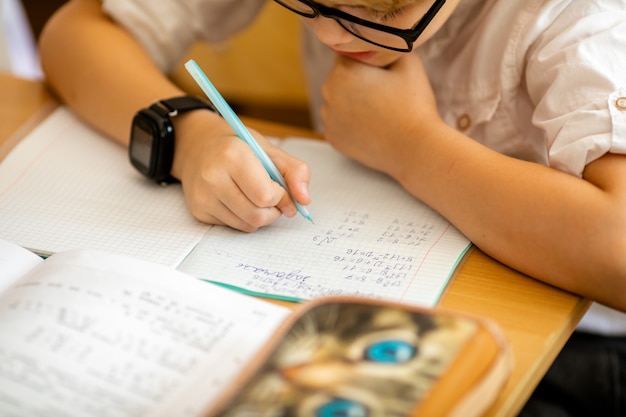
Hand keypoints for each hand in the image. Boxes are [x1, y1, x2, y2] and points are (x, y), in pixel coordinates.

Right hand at [172, 111, 310, 231]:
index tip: (282, 189)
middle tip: (273, 197)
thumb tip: (304, 200)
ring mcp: (203, 196)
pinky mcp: (199, 211)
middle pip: (257, 215)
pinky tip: (239, 200)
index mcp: (232, 155)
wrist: (196, 145)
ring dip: (261, 216)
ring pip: (247, 225)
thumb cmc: (236, 146)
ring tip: (256, 197)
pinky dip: (244, 218)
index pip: (266, 196)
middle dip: (274, 210)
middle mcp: (213, 177)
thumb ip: (294, 171)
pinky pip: (234, 227)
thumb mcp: (268, 149)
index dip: (282, 197)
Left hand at [321, 53, 442, 178]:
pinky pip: (339, 122)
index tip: (383, 75)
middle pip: (341, 78)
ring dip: (352, 103)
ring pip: (338, 101)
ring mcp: (328, 118)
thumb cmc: (414, 104)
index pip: (349, 54)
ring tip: (379, 112)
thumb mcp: (408, 61)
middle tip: (384, 95)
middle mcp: (328, 93)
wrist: (415, 148)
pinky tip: (371, 126)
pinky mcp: (333, 139)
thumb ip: (386, 45)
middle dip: (358, 82)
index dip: (368, 62)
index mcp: (343, 70)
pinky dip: (351, 123)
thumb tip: (375, 44)